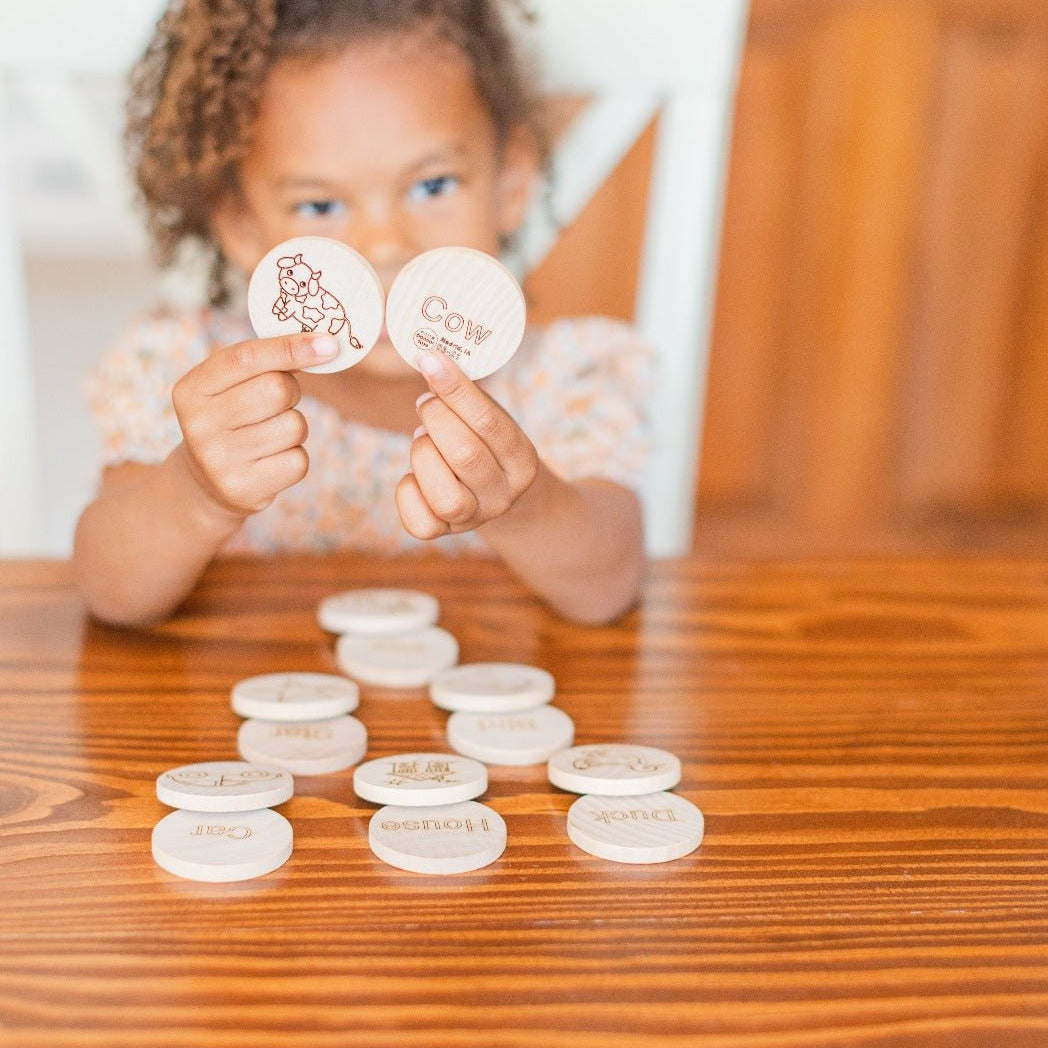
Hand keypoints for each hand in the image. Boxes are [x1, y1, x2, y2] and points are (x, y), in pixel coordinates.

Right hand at [171, 333, 337, 518]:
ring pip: (294, 426)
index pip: (245, 358)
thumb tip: (323, 346)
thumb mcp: (229, 386)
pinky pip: (298, 460)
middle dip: (291, 391)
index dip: (290, 348)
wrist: (206, 484)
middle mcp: (199, 426)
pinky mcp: (244, 489)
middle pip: (277, 389)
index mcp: (191, 391)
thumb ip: (264, 362)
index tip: (328, 343)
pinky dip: (295, 457)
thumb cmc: (230, 420)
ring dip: (294, 427)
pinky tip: (271, 460)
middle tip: (277, 402)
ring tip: (269, 435)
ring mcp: (220, 461)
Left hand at [396, 350, 538, 538]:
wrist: (495, 495)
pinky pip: (419, 522)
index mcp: (523, 461)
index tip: (430, 360)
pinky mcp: (443, 533)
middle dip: (436, 419)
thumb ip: (467, 398)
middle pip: (465, 456)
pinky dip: (408, 490)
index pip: (490, 422)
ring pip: (444, 495)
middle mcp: (503, 495)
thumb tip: (429, 361)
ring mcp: (474, 518)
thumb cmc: (485, 443)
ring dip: (423, 455)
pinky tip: (415, 473)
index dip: (456, 389)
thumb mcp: (490, 418)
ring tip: (423, 439)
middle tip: (426, 403)